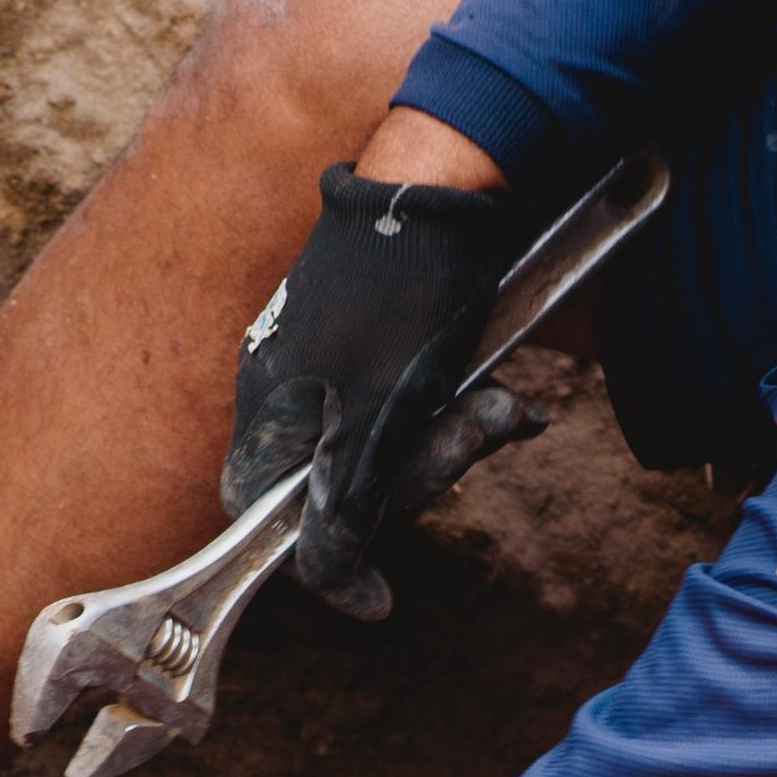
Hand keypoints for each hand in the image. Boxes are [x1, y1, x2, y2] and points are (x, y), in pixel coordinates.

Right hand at [224, 164, 544, 620]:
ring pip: (394, 442)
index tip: (382, 598)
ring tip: (503, 404)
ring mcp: (338, 358)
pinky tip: (505, 392)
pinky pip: (420, 399)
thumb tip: (327, 583)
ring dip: (458, 435)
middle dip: (425, 473)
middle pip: (347, 485)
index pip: (270, 519)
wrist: (451, 178)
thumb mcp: (375, 420)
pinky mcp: (386, 333)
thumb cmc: (404, 297)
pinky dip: (465, 402)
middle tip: (476, 433)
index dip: (325, 561)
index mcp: (271, 410)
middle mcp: (294, 387)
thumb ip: (345, 506)